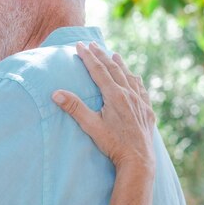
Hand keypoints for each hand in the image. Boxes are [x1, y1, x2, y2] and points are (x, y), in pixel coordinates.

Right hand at [52, 42, 155, 172]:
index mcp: (114, 95)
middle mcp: (129, 94)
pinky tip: (135, 77)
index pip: (98, 70)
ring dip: (120, 64)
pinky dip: (135, 79)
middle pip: (113, 69)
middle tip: (92, 44)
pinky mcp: (147, 111)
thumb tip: (56, 93)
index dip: (88, 57)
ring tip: (114, 54)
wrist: (138, 160)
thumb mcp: (91, 126)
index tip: (79, 45)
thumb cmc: (113, 144)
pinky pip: (141, 89)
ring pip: (129, 77)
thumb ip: (74, 108)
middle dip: (101, 56)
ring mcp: (140, 102)